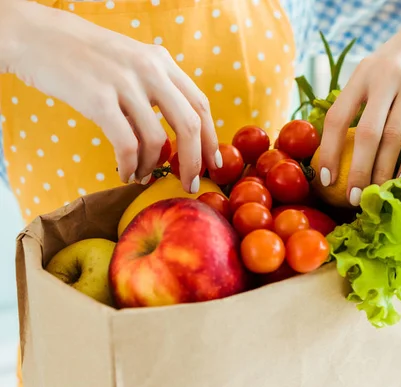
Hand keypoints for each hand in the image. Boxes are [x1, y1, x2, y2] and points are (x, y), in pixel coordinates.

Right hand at [1, 1, 218, 192]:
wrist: (36, 36)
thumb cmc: (85, 55)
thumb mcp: (131, 60)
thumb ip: (157, 87)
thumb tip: (178, 132)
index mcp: (162, 62)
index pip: (200, 105)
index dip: (210, 139)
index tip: (212, 163)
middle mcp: (150, 70)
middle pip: (189, 125)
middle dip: (193, 162)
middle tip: (190, 185)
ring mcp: (124, 84)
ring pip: (157, 140)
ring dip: (152, 167)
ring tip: (141, 176)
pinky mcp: (97, 99)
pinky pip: (126, 145)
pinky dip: (128, 166)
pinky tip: (124, 173)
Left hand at [318, 0, 400, 205]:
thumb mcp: (374, 67)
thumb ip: (360, 98)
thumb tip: (340, 145)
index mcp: (362, 73)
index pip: (336, 117)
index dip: (328, 151)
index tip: (325, 180)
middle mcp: (385, 77)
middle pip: (365, 133)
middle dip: (356, 171)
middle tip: (353, 199)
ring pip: (394, 136)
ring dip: (384, 170)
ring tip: (378, 193)